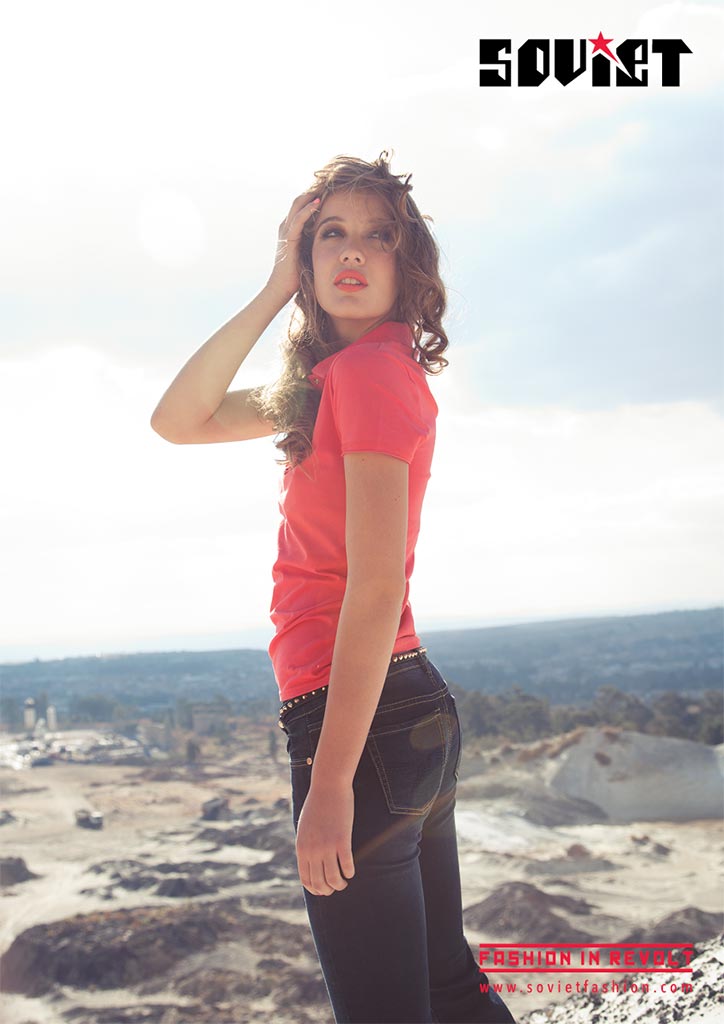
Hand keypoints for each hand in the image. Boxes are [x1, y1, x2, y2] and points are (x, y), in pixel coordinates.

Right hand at [267, 192, 320, 300]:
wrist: (282, 287)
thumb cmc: (297, 272)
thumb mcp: (309, 251)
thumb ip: (315, 241)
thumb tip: (333, 237)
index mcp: (291, 228)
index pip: (302, 205)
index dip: (314, 195)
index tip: (330, 189)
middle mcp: (286, 226)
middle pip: (299, 200)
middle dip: (313, 190)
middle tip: (329, 182)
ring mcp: (286, 231)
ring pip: (297, 205)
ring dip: (310, 195)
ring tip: (324, 186)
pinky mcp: (289, 239)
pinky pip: (297, 220)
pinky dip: (307, 210)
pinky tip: (317, 203)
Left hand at [295, 781, 355, 895]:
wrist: (327, 786)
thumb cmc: (317, 804)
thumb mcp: (304, 827)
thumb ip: (306, 844)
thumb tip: (310, 861)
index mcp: (302, 848)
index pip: (306, 879)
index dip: (315, 889)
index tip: (324, 890)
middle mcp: (313, 850)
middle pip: (320, 883)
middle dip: (328, 890)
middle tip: (336, 886)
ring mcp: (327, 846)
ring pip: (334, 878)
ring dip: (340, 884)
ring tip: (344, 881)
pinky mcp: (342, 840)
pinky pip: (347, 865)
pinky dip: (350, 872)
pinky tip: (351, 871)